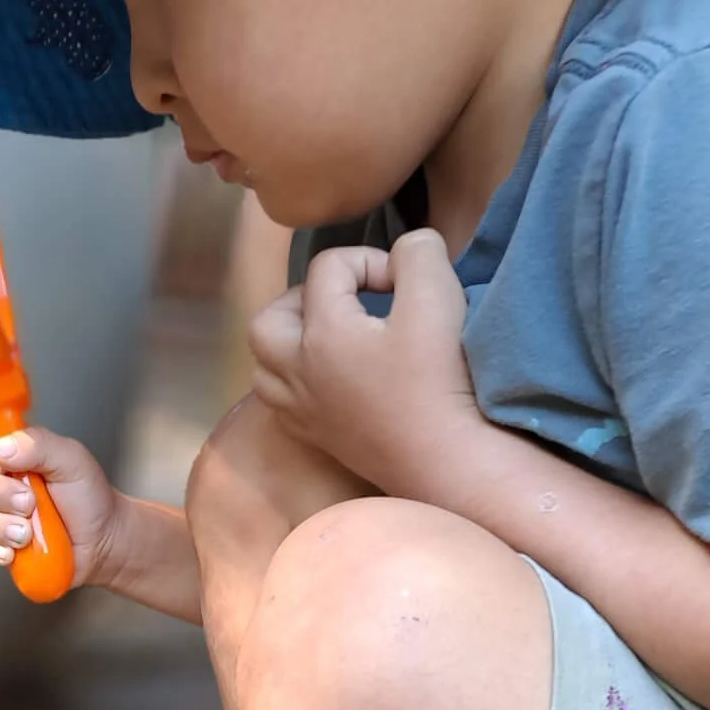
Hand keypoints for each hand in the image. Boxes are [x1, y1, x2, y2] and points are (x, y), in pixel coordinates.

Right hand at [0, 420, 119, 589]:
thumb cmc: (87, 498)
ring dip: (0, 526)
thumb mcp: (72, 460)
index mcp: (12, 450)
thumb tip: (1, 447)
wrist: (100, 541)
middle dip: (1, 496)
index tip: (6, 465)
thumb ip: (40, 445)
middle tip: (31, 503)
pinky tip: (12, 551)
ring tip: (29, 533)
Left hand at [247, 228, 483, 498]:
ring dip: (289, 343)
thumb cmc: (439, 378)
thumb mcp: (438, 296)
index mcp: (322, 332)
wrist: (444, 459)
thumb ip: (418, 253)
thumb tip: (405, 251)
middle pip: (269, 320)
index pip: (328, 268)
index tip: (405, 284)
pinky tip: (331, 380)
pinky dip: (296, 383)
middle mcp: (297, 372)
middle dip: (304, 299)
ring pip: (264, 366)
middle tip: (348, 303)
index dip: (369, 261)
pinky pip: (282, 404)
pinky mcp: (316, 439)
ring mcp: (301, 410)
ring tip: (329, 338)